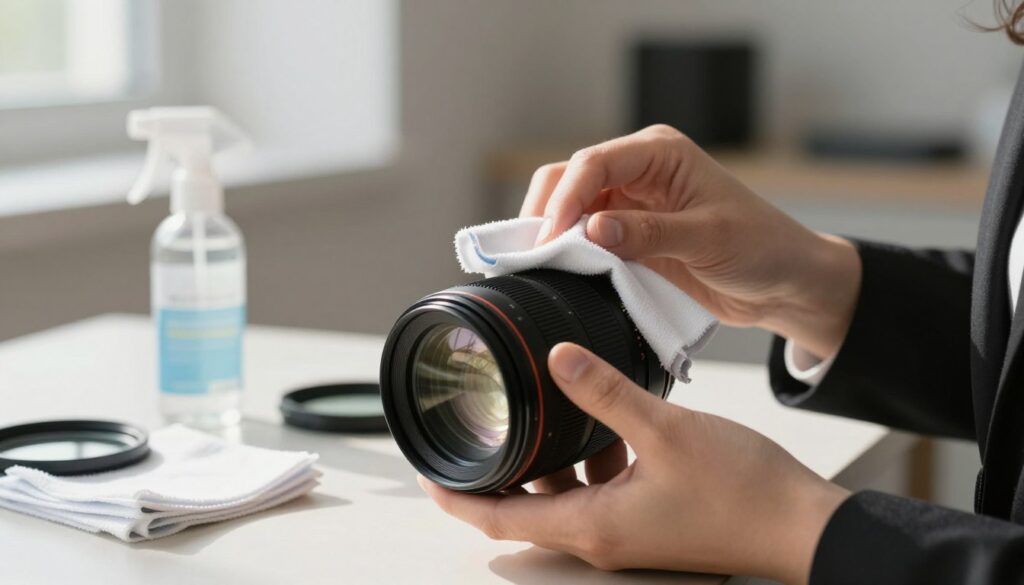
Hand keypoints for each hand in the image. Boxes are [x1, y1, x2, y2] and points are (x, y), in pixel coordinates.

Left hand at [420, 343, 849, 583]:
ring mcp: (625, 533)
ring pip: (562, 498)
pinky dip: (585, 463)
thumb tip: (557, 359)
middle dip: (493, 474)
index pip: (496, 521)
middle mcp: (600, 537)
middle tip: (475, 429)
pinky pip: (597, 493)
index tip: (425, 471)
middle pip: (522, 510)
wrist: (800, 524)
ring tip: (534, 413)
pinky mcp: (647, 521)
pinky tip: (600, 424)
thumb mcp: (663, 428)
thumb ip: (604, 391)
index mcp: (591, 525)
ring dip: (545, 463)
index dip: (455, 497)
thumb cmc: (740, 489)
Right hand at [521, 125, 860, 358]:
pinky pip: (584, 240)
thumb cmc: (761, 247)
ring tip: (540, 266)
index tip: (550, 236)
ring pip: (570, 210)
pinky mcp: (628, 238)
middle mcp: (638, 172)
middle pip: (570, 179)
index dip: (566, 197)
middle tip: (535, 252)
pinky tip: (559, 273)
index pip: (594, 163)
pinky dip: (568, 255)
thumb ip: (649, 233)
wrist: (784, 283)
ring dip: (553, 235)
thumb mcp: (708, 238)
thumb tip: (593, 230)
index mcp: (659, 153)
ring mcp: (630, 206)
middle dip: (547, 211)